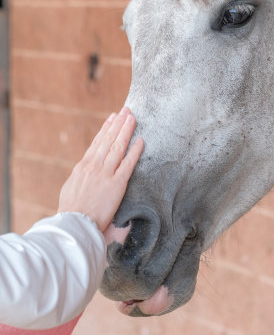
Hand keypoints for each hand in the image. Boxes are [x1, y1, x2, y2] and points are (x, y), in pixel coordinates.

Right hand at [58, 107, 143, 231]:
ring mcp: (106, 174)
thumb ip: (80, 176)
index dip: (106, 129)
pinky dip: (135, 151)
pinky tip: (140, 140)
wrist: (74, 224)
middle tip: (126, 110)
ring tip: (132, 118)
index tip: (113, 117)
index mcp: (82, 166)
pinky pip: (128, 164)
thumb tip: (83, 171)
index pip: (97, 143)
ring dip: (126, 131)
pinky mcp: (117, 184)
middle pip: (108, 140)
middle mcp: (94, 166)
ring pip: (118, 147)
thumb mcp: (71, 188)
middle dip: (118, 123)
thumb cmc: (70, 211)